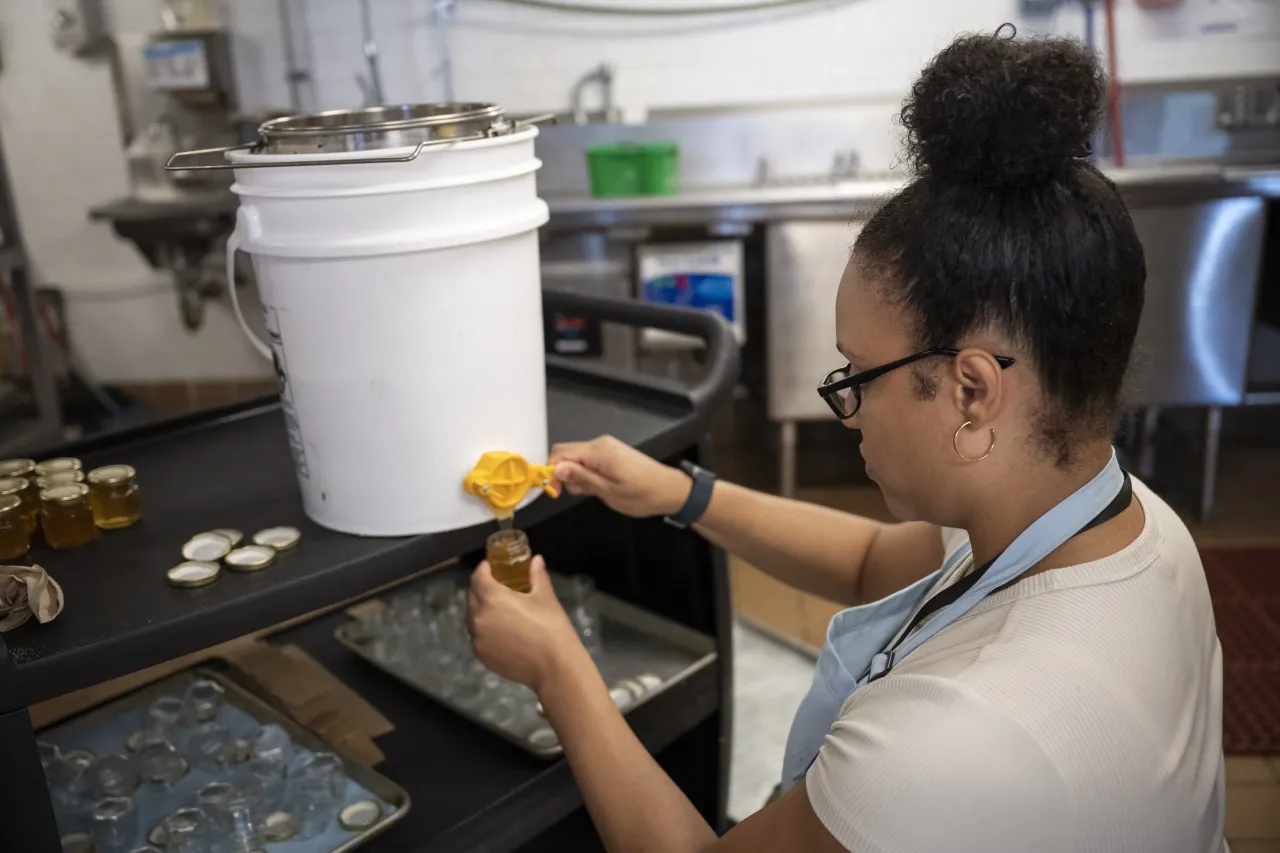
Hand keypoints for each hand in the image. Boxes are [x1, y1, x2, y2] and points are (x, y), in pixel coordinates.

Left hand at [468, 556, 587, 691]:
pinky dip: (485, 629)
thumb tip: (536, 560)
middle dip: (481, 587)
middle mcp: (478, 618)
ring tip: (500, 610)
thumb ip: (536, 575)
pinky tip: (502, 631)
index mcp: (492, 598)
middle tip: (498, 586)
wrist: (554, 667)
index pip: (478, 576)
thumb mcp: (545, 597)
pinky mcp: (481, 656)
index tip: (493, 567)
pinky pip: (478, 635)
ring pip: (473, 617)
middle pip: (472, 595)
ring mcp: (477, 639)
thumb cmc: (551, 627)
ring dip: (481, 609)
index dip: (484, 568)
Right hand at [549, 436, 690, 518]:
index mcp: (598, 451)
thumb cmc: (641, 495)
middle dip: (562, 472)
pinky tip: (596, 486)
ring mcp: (607, 446)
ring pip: (577, 457)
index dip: (551, 471)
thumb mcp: (608, 491)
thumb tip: (555, 469)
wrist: (669, 490)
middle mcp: (600, 443)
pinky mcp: (612, 452)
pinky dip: (585, 472)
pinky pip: (589, 459)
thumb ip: (581, 478)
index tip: (556, 492)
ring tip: (589, 492)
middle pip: (566, 452)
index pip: (560, 453)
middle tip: (573, 493)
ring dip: (575, 474)